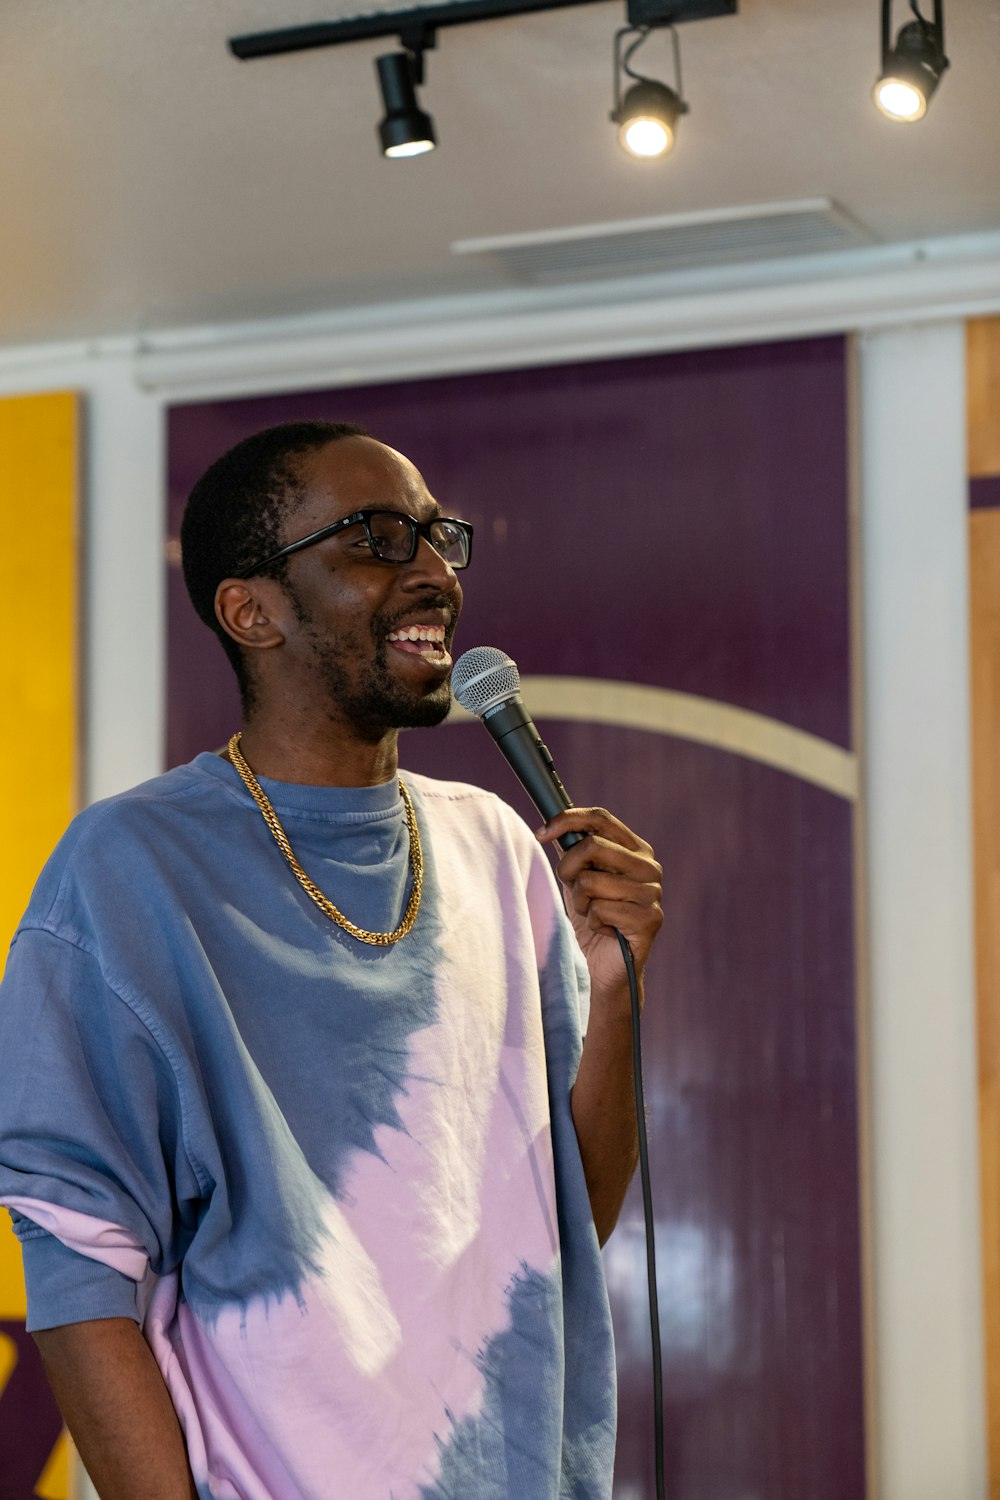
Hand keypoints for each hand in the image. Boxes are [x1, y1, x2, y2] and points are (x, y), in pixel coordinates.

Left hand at [536, 807, 662, 998]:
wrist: (607, 965)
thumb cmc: (594, 918)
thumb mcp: (579, 878)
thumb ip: (574, 851)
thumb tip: (554, 827)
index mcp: (636, 850)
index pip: (601, 819)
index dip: (567, 820)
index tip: (541, 834)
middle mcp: (650, 866)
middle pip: (592, 846)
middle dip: (568, 869)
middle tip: (571, 890)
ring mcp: (653, 893)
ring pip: (591, 881)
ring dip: (580, 903)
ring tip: (592, 914)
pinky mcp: (650, 919)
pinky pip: (600, 909)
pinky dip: (592, 922)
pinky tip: (605, 930)